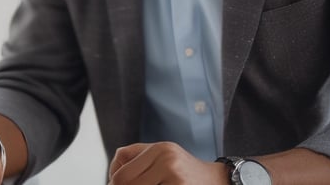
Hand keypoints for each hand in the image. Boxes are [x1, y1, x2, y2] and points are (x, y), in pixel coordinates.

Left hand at [108, 142, 228, 184]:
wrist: (217, 180)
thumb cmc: (184, 169)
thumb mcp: (161, 154)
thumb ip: (134, 157)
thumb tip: (111, 176)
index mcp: (159, 149)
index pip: (122, 173)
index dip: (113, 183)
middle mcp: (167, 160)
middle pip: (127, 184)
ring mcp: (176, 178)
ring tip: (152, 183)